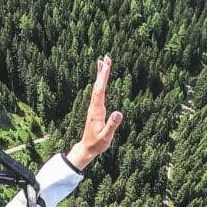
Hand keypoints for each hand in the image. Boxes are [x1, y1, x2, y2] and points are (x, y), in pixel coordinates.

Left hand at [66, 55, 122, 170]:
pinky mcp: (95, 109)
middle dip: (102, 71)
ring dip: (100, 75)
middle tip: (106, 57)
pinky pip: (98, 92)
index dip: (103, 77)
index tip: (107, 65)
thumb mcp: (106, 137)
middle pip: (98, 86)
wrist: (87, 148)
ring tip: (103, 62)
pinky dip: (100, 83)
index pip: (100, 90)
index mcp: (97, 111)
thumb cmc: (97, 144)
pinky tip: (101, 78)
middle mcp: (94, 106)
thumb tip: (119, 113)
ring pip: (97, 88)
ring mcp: (94, 107)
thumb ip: (112, 125)